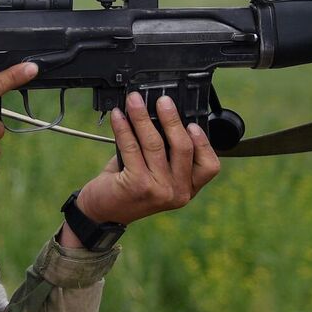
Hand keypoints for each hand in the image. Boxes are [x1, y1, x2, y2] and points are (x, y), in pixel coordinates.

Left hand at [70, 93, 220, 233]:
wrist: (102, 211)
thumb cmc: (130, 186)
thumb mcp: (155, 171)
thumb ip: (165, 150)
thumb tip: (161, 114)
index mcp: (188, 189)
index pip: (209, 166)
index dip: (203, 141)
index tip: (192, 122)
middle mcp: (178, 192)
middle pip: (183, 147)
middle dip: (172, 119)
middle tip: (162, 100)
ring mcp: (159, 190)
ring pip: (155, 144)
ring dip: (142, 117)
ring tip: (134, 101)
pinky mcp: (137, 185)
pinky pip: (131, 147)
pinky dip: (124, 127)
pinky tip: (119, 116)